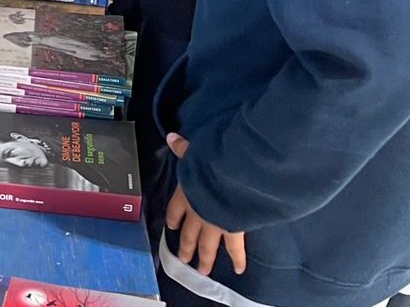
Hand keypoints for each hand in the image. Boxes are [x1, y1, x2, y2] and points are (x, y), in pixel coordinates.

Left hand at [165, 133, 247, 275]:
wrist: (230, 178)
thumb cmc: (212, 164)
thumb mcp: (195, 152)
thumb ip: (184, 148)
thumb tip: (171, 137)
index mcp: (186, 192)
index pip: (176, 209)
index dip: (174, 218)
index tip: (172, 226)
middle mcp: (197, 211)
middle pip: (189, 233)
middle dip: (185, 247)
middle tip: (183, 259)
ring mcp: (214, 223)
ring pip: (207, 245)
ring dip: (204, 259)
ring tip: (201, 271)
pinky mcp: (232, 229)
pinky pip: (234, 248)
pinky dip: (237, 259)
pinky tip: (238, 270)